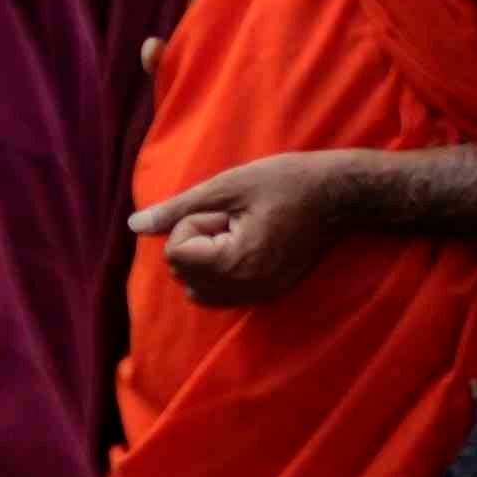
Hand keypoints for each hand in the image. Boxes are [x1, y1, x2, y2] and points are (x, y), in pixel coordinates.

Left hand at [134, 154, 384, 307]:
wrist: (341, 194)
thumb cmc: (286, 181)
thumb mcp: (227, 185)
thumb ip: (178, 209)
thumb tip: (135, 226)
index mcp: (236, 262)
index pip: (177, 253)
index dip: (192, 223)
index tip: (226, 210)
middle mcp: (247, 288)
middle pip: (183, 273)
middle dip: (197, 243)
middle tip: (234, 219)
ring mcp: (260, 296)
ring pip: (198, 290)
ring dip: (206, 260)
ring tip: (240, 233)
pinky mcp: (269, 295)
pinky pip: (222, 295)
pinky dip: (221, 272)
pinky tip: (248, 246)